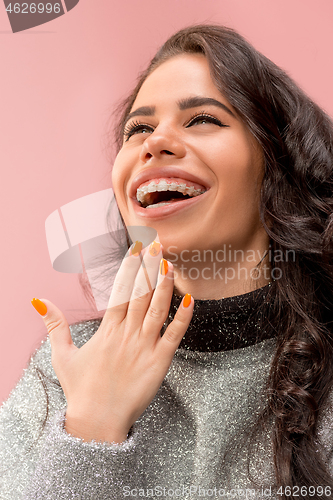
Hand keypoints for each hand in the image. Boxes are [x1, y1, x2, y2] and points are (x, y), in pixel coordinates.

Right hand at [31, 241, 193, 443]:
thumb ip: (55, 325)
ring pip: (158, 309)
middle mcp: (127, 334)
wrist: (97, 421)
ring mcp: (145, 347)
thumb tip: (39, 301)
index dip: (130, 268)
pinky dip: (183, 317)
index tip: (136, 249)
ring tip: (170, 264)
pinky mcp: (160, 362)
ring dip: (165, 285)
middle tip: (157, 244)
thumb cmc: (80, 390)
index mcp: (107, 330)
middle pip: (141, 293)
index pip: (121, 291)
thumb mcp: (62, 355)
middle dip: (149, 267)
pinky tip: (190, 300)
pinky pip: (175, 335)